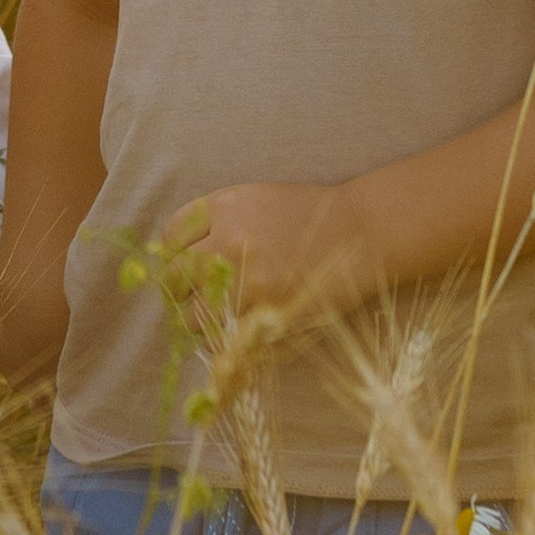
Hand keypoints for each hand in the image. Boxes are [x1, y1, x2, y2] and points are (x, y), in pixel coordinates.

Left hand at [160, 182, 361, 313]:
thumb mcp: (259, 201)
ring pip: (189, 310)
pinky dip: (219, 334)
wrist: (362, 232)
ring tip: (210, 317)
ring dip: (195, 317)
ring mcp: (244, 276)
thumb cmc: (312, 216)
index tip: (186, 263)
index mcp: (224, 205)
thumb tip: (183, 254)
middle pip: (173, 274)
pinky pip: (219, 331)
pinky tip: (231, 327)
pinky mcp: (261, 308)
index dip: (176, 253)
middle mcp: (227, 238)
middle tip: (192, 296)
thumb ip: (219, 221)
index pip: (171, 234)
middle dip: (178, 288)